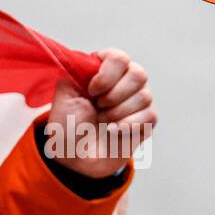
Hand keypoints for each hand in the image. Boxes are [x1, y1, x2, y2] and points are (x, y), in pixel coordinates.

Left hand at [45, 48, 155, 179]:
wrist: (74, 156)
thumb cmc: (68, 124)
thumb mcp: (65, 93)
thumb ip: (79, 69)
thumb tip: (97, 59)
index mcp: (104, 70)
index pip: (119, 58)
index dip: (107, 75)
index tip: (91, 91)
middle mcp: (124, 81)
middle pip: (138, 74)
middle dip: (114, 96)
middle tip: (98, 107)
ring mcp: (137, 101)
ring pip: (144, 96)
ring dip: (117, 113)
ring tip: (103, 122)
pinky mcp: (146, 121)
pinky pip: (149, 115)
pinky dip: (128, 125)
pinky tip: (113, 131)